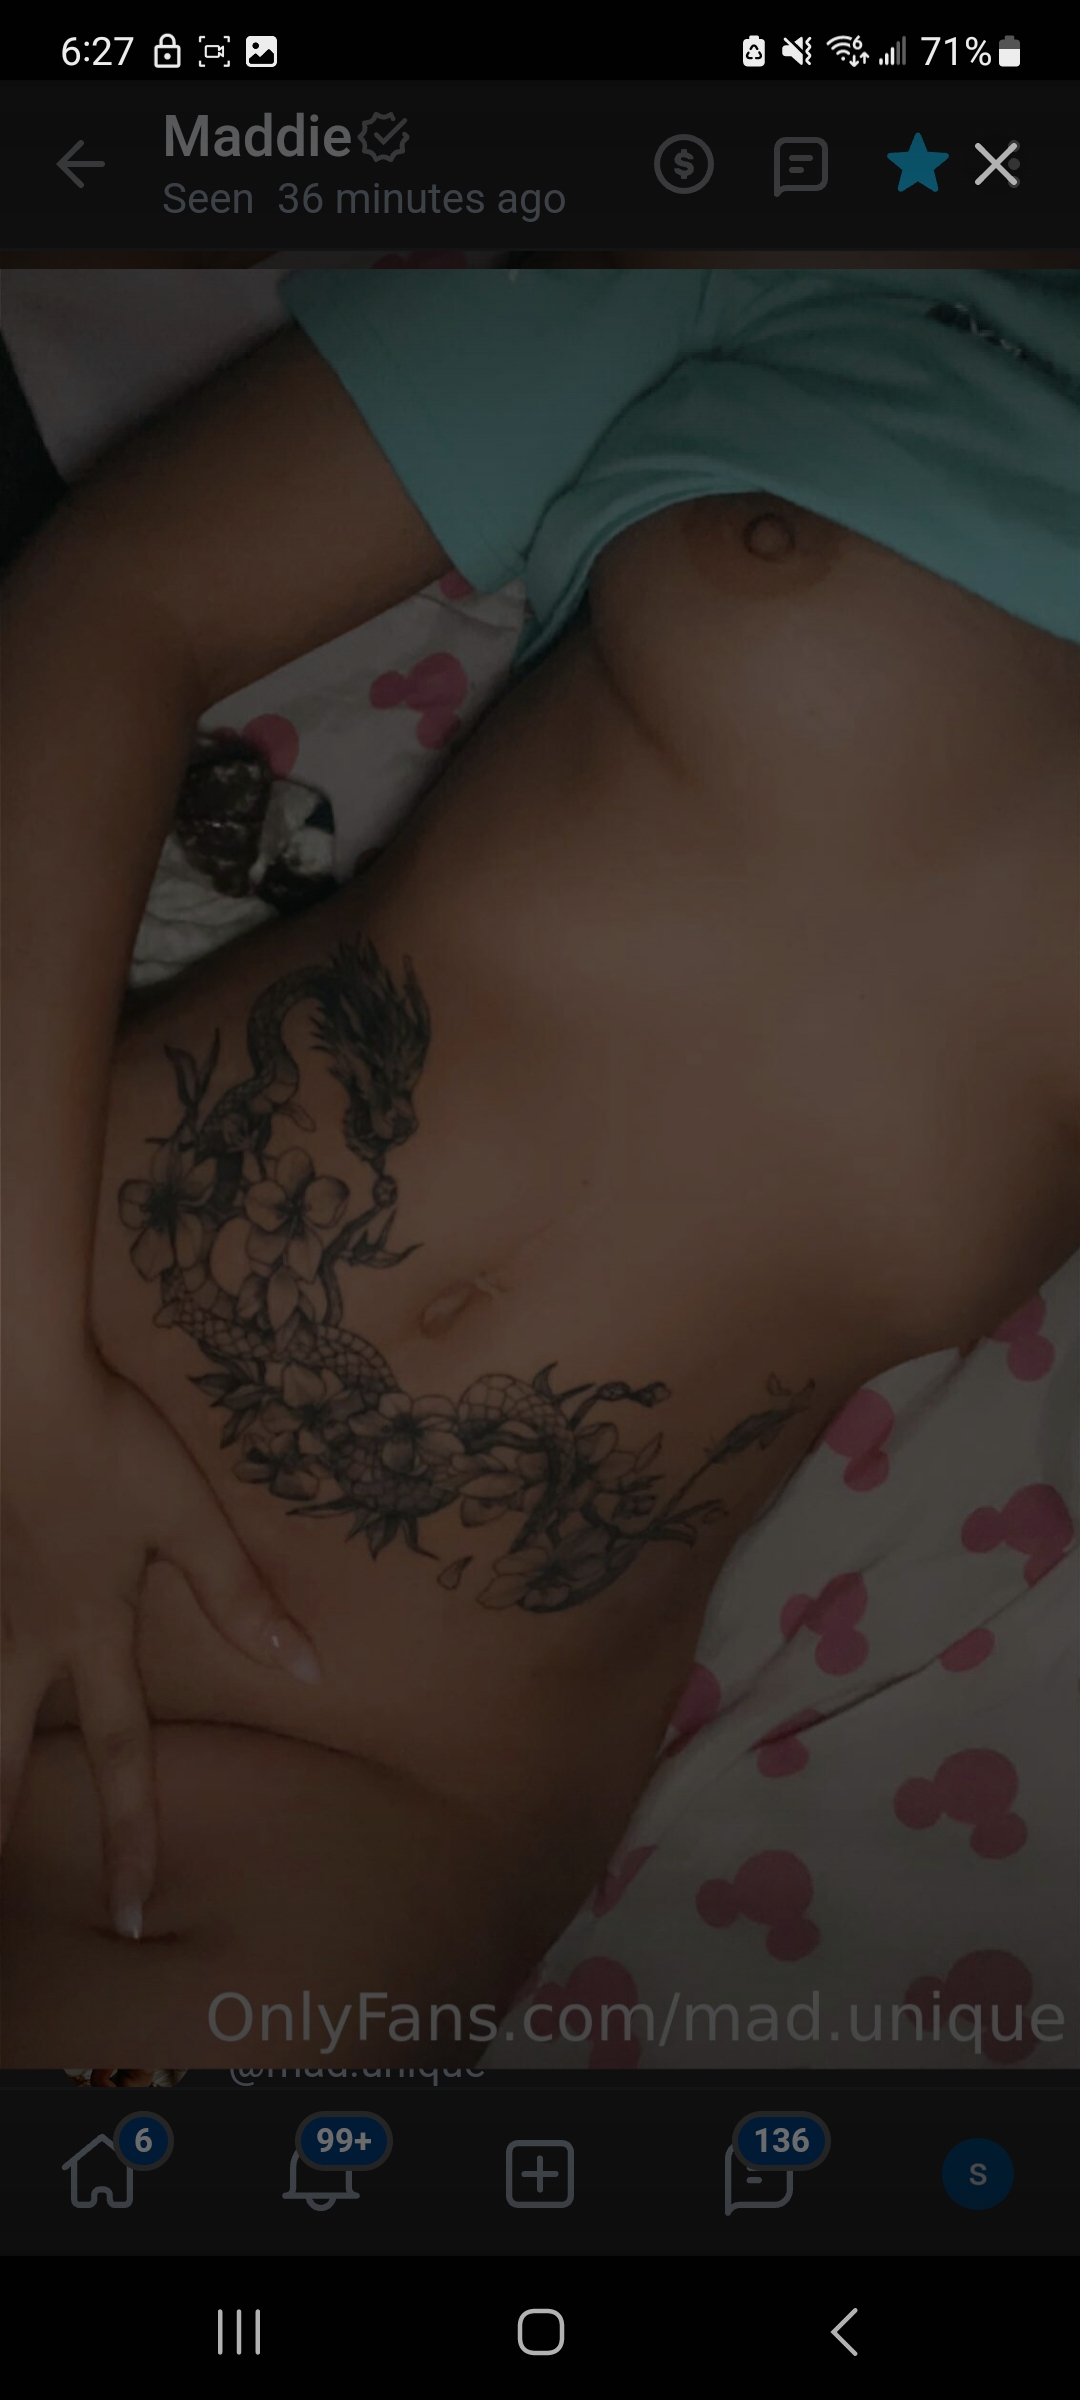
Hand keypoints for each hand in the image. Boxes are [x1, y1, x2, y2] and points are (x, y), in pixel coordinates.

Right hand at [2, 1343, 319, 1934]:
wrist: (14, 1383)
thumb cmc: (107, 1443)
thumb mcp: (188, 1516)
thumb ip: (239, 1594)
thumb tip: (307, 1668)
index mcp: (90, 1631)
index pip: (120, 1756)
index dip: (130, 1837)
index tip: (134, 1914)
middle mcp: (24, 1635)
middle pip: (4, 1752)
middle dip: (0, 1821)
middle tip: (0, 1882)